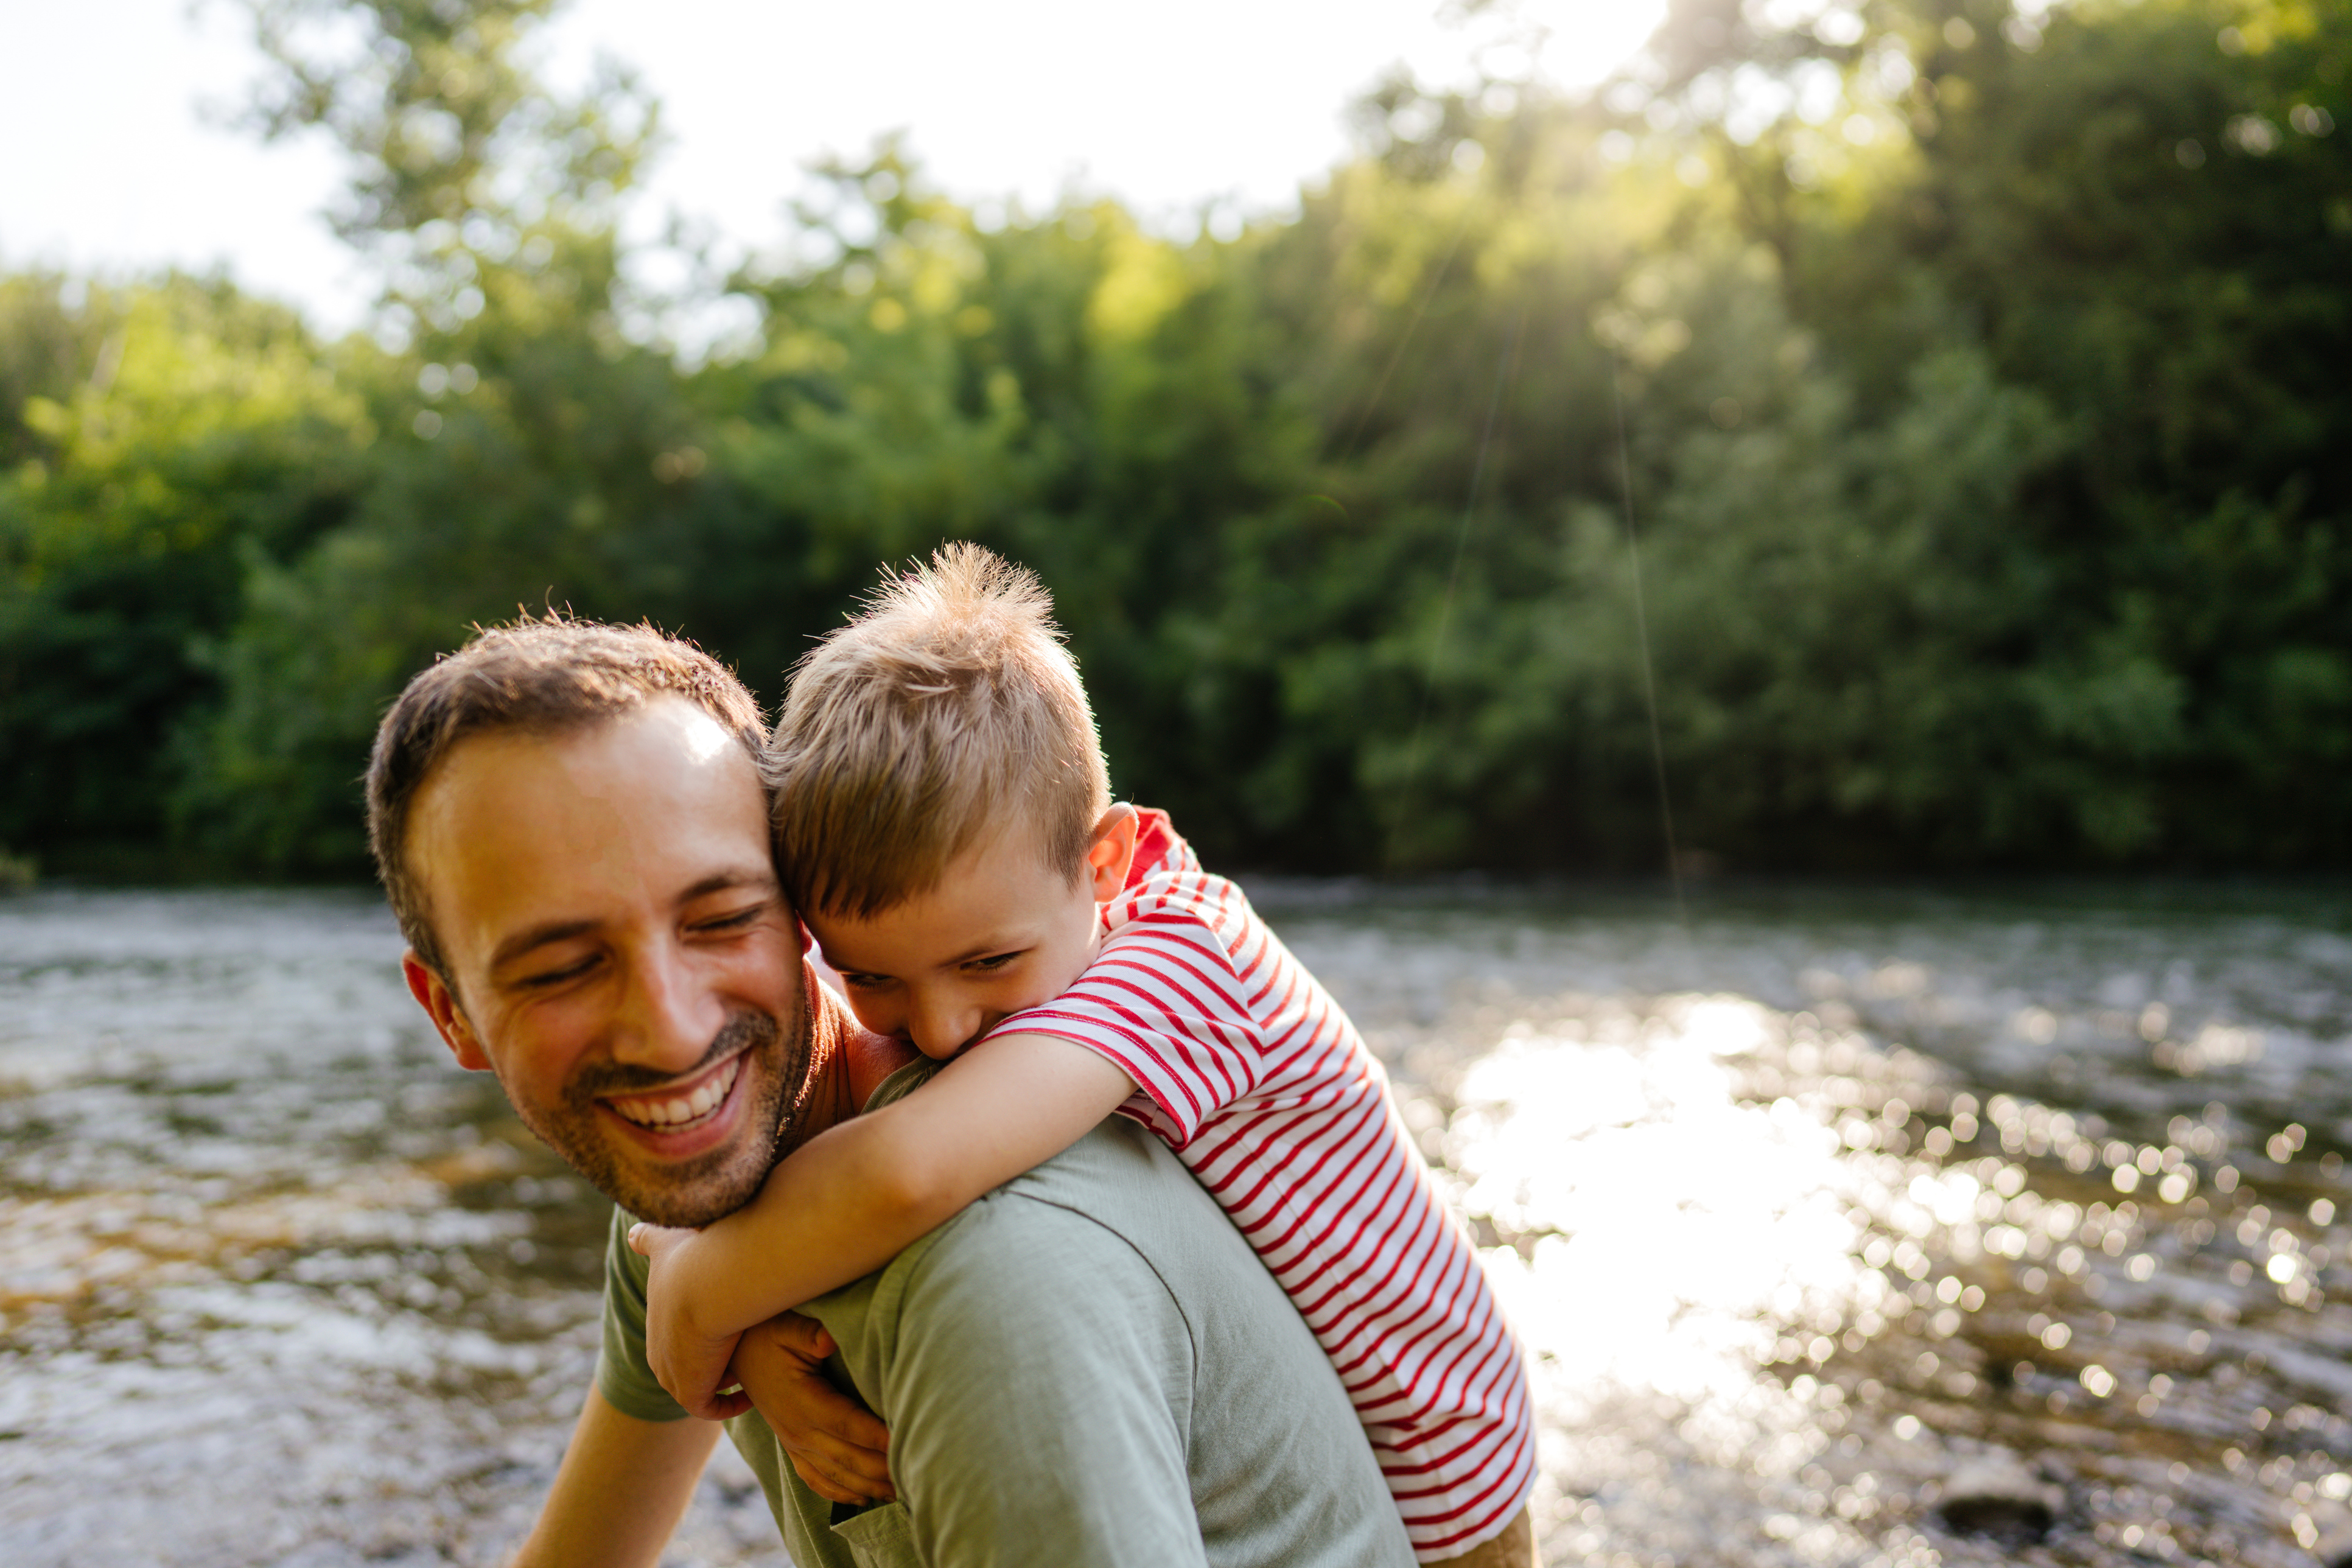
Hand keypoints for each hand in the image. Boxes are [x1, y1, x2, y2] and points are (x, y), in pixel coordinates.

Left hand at [627, 1222, 750, 1421]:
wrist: (706, 1283)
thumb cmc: (693, 1257)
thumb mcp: (665, 1242)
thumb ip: (648, 1239)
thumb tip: (631, 1233)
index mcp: (657, 1319)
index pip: (673, 1336)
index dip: (694, 1336)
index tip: (720, 1332)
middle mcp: (658, 1351)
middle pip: (687, 1363)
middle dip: (715, 1359)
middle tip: (748, 1348)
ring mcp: (671, 1375)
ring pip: (700, 1384)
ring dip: (725, 1378)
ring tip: (756, 1368)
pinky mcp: (689, 1393)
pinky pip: (711, 1406)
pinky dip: (731, 1402)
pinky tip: (755, 1391)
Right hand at [732, 1311, 895, 1506]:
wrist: (735, 1355)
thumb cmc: (768, 1336)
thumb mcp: (788, 1328)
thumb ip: (810, 1334)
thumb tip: (829, 1339)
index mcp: (802, 1401)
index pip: (846, 1423)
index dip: (875, 1435)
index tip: (902, 1440)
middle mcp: (797, 1430)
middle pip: (846, 1457)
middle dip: (880, 1469)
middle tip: (914, 1476)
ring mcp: (793, 1444)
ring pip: (835, 1475)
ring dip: (867, 1487)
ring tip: (899, 1494)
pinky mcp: (791, 1449)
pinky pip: (815, 1480)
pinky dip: (840, 1493)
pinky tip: (863, 1500)